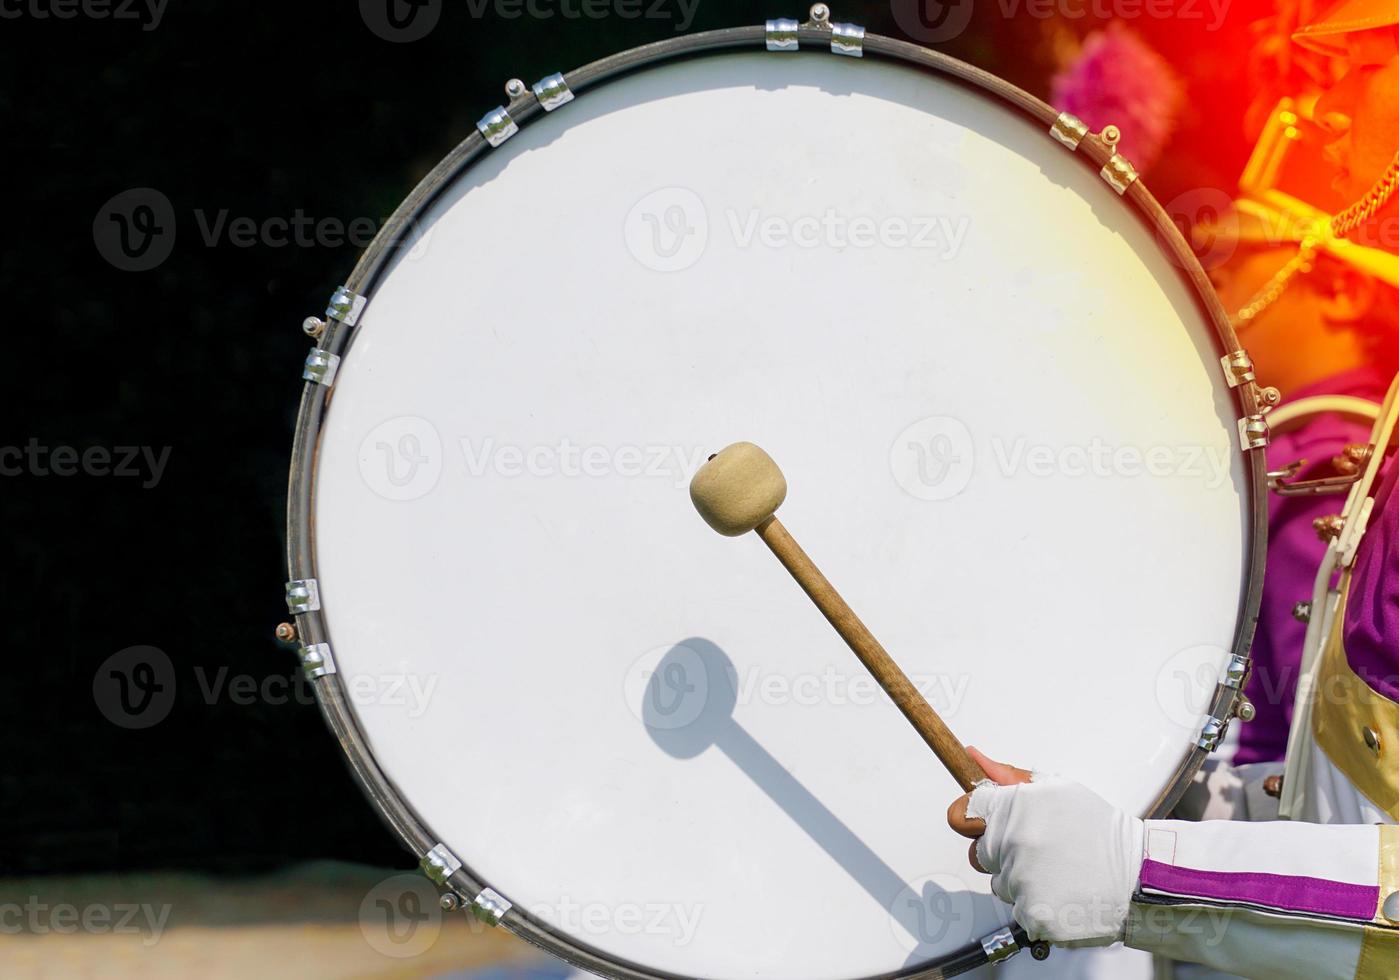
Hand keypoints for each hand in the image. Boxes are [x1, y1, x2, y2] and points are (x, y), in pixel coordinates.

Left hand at [946, 748, 1143, 946]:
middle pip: (979, 853)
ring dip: (1020, 880)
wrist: (1140, 876)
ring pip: (1000, 883)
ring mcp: (1022, 881)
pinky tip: (1063, 893)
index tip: (983, 823)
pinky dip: (1037, 905)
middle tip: (1042, 849)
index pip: (963, 813)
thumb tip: (972, 755)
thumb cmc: (1100, 831)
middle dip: (1002, 852)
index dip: (973, 818)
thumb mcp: (1057, 790)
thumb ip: (1008, 777)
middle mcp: (1014, 843)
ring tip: (1058, 870)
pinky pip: (1018, 910)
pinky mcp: (1033, 914)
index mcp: (1015, 807)